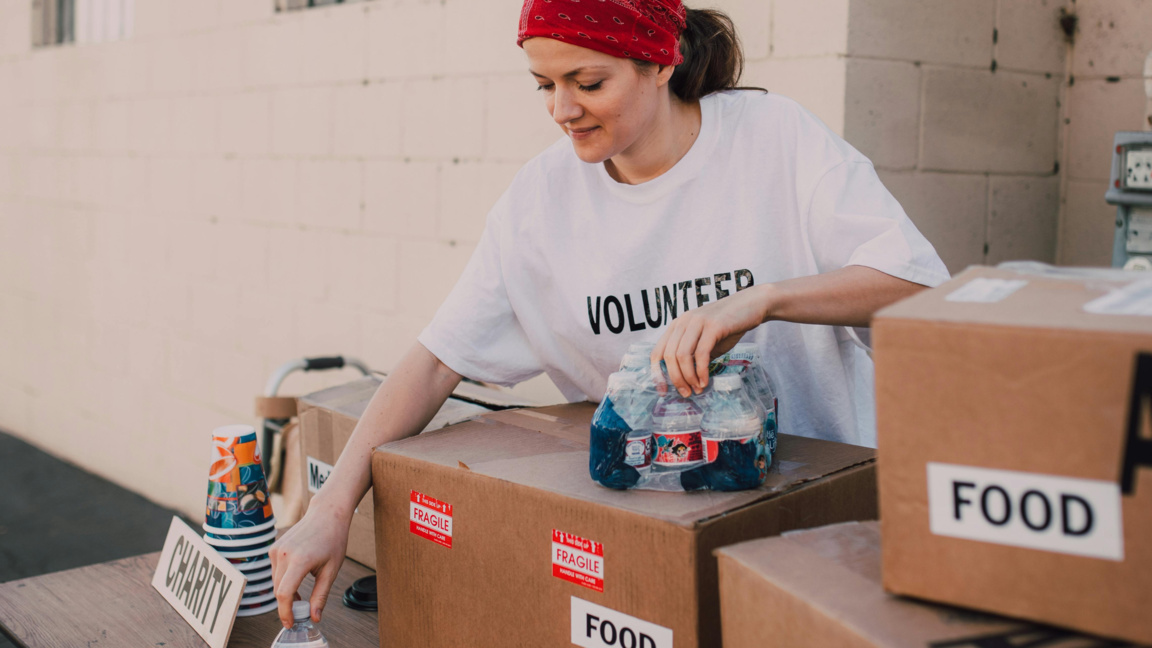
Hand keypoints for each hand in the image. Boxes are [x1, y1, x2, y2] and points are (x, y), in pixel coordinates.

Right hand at [269, 502, 350, 628]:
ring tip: (302, 595)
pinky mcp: (274, 548)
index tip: (291, 623)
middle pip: (278, 590)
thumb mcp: (331, 570)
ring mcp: (276, 549)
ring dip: (285, 593)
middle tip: (301, 612)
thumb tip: (314, 617)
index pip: (285, 593)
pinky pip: (275, 572)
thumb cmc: (333, 540)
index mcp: (299, 560)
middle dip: (287, 605)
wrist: (327, 514)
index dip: (285, 612)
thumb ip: (320, 595)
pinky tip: (297, 580)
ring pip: (276, 582)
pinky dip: (283, 581)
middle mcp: (284, 554)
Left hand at [652, 285, 769, 396]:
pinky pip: (701, 353)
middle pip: (669, 356)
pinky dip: (701, 371)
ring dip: (688, 377)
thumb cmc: (728, 326)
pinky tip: (705, 381)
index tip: (664, 391)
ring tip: (697, 389)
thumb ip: (694, 357)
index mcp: (677, 325)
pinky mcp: (714, 326)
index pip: (657, 352)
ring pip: (682, 356)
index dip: (656, 374)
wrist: (752, 305)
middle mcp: (684, 322)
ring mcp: (698, 322)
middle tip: (686, 393)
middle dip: (676, 379)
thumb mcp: (706, 342)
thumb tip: (686, 382)